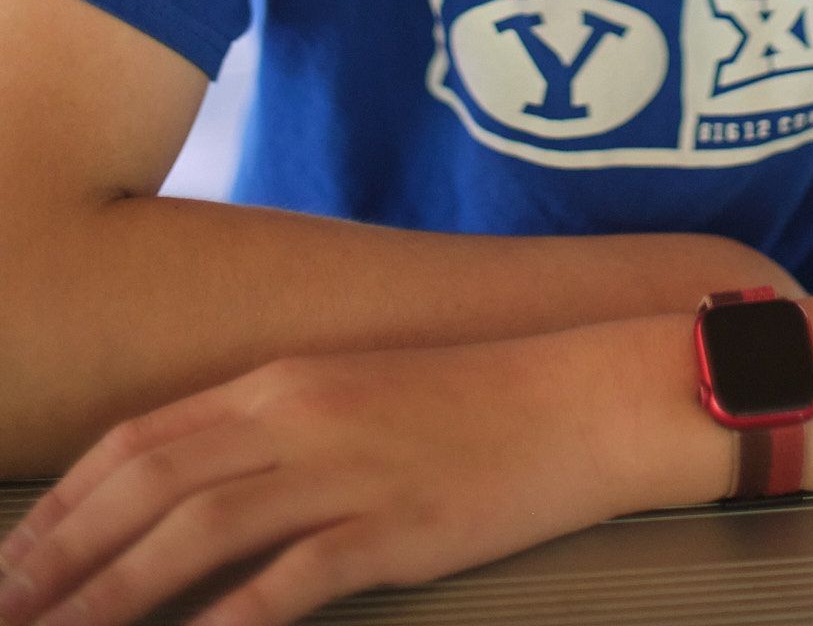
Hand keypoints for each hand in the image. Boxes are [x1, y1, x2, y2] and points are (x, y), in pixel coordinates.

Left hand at [0, 330, 629, 625]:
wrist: (583, 395)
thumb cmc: (477, 401)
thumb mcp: (357, 396)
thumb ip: (274, 433)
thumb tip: (191, 489)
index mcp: (284, 381)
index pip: (140, 441)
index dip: (64, 505)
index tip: (15, 561)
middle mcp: (299, 415)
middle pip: (148, 486)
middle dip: (61, 557)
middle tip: (7, 613)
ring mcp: (346, 469)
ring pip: (196, 532)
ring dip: (111, 595)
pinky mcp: (394, 527)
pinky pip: (289, 580)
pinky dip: (225, 622)